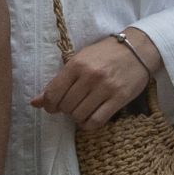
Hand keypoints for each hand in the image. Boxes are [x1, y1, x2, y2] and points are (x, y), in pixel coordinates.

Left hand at [35, 29, 161, 126]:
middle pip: (66, 106)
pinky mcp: (119, 99)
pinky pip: (96, 121)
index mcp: (77, 64)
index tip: (52, 107)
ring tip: (81, 110)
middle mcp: (90, 76)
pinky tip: (89, 118)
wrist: (138, 49)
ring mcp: (105, 88)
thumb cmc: (105, 54)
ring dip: (77, 117)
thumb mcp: (80, 60)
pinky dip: (88, 124)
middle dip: (64, 110)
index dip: (49, 105)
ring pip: (79, 115)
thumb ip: (58, 82)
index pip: (53, 93)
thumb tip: (35, 103)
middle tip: (71, 106)